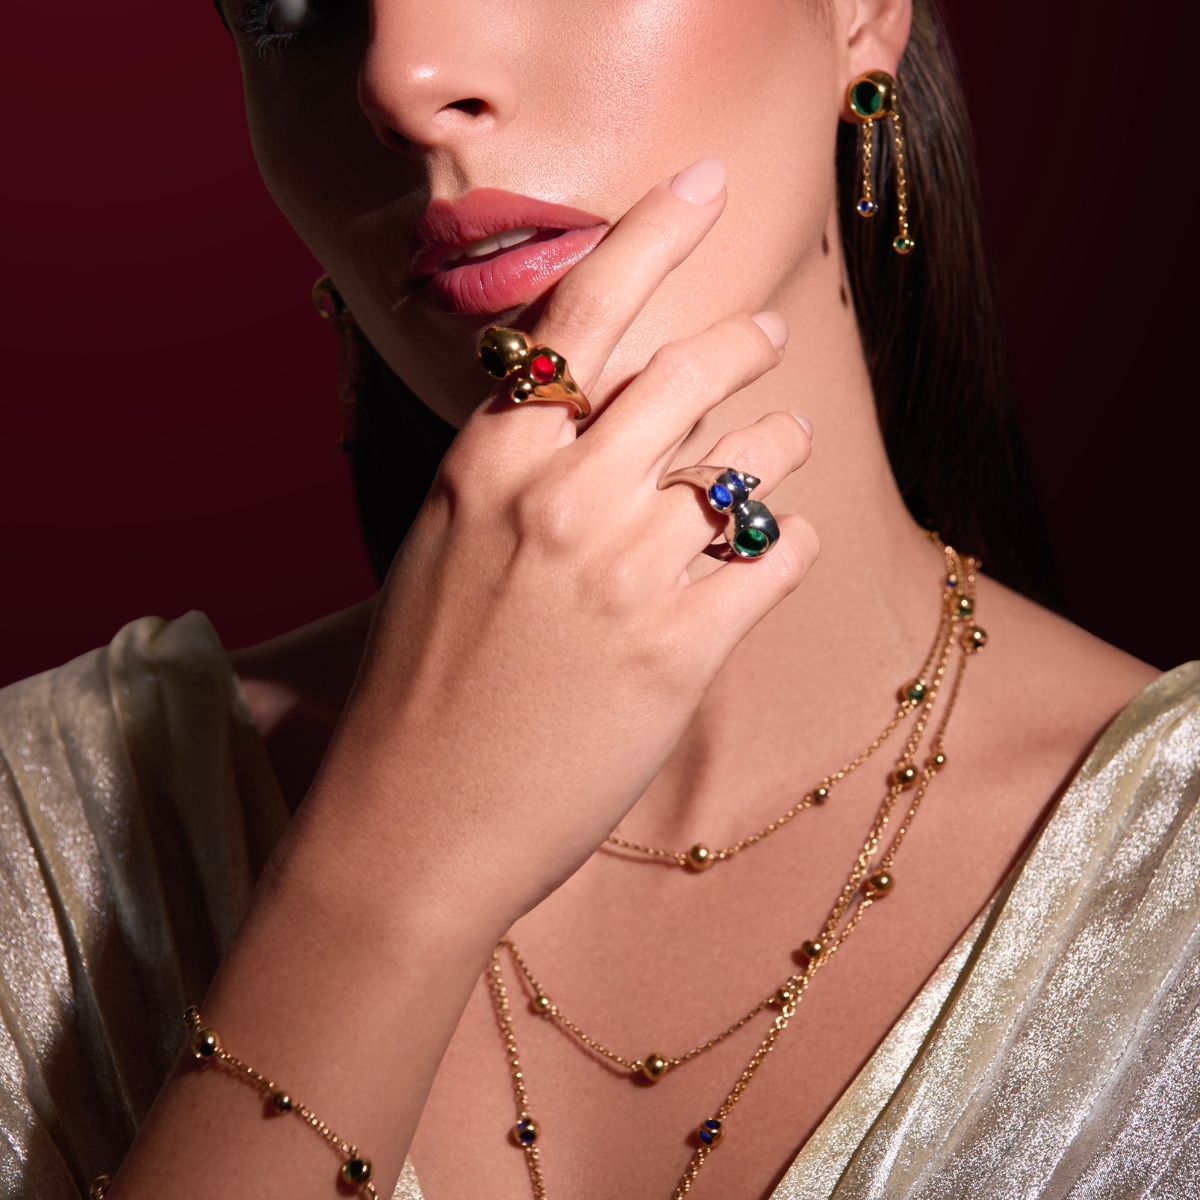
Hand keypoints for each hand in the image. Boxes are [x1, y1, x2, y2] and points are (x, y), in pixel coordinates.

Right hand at [317, 159, 817, 926]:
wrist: (415, 821)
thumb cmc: (422, 685)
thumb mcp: (448, 547)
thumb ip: (518, 471)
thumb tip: (598, 420)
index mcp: (492, 461)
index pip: (583, 310)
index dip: (651, 233)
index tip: (701, 183)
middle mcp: (563, 496)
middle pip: (688, 369)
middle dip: (743, 339)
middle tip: (767, 329)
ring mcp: (628, 570)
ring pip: (748, 461)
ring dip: (775, 440)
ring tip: (783, 436)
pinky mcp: (684, 647)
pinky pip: (774, 556)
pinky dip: (786, 543)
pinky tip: (776, 550)